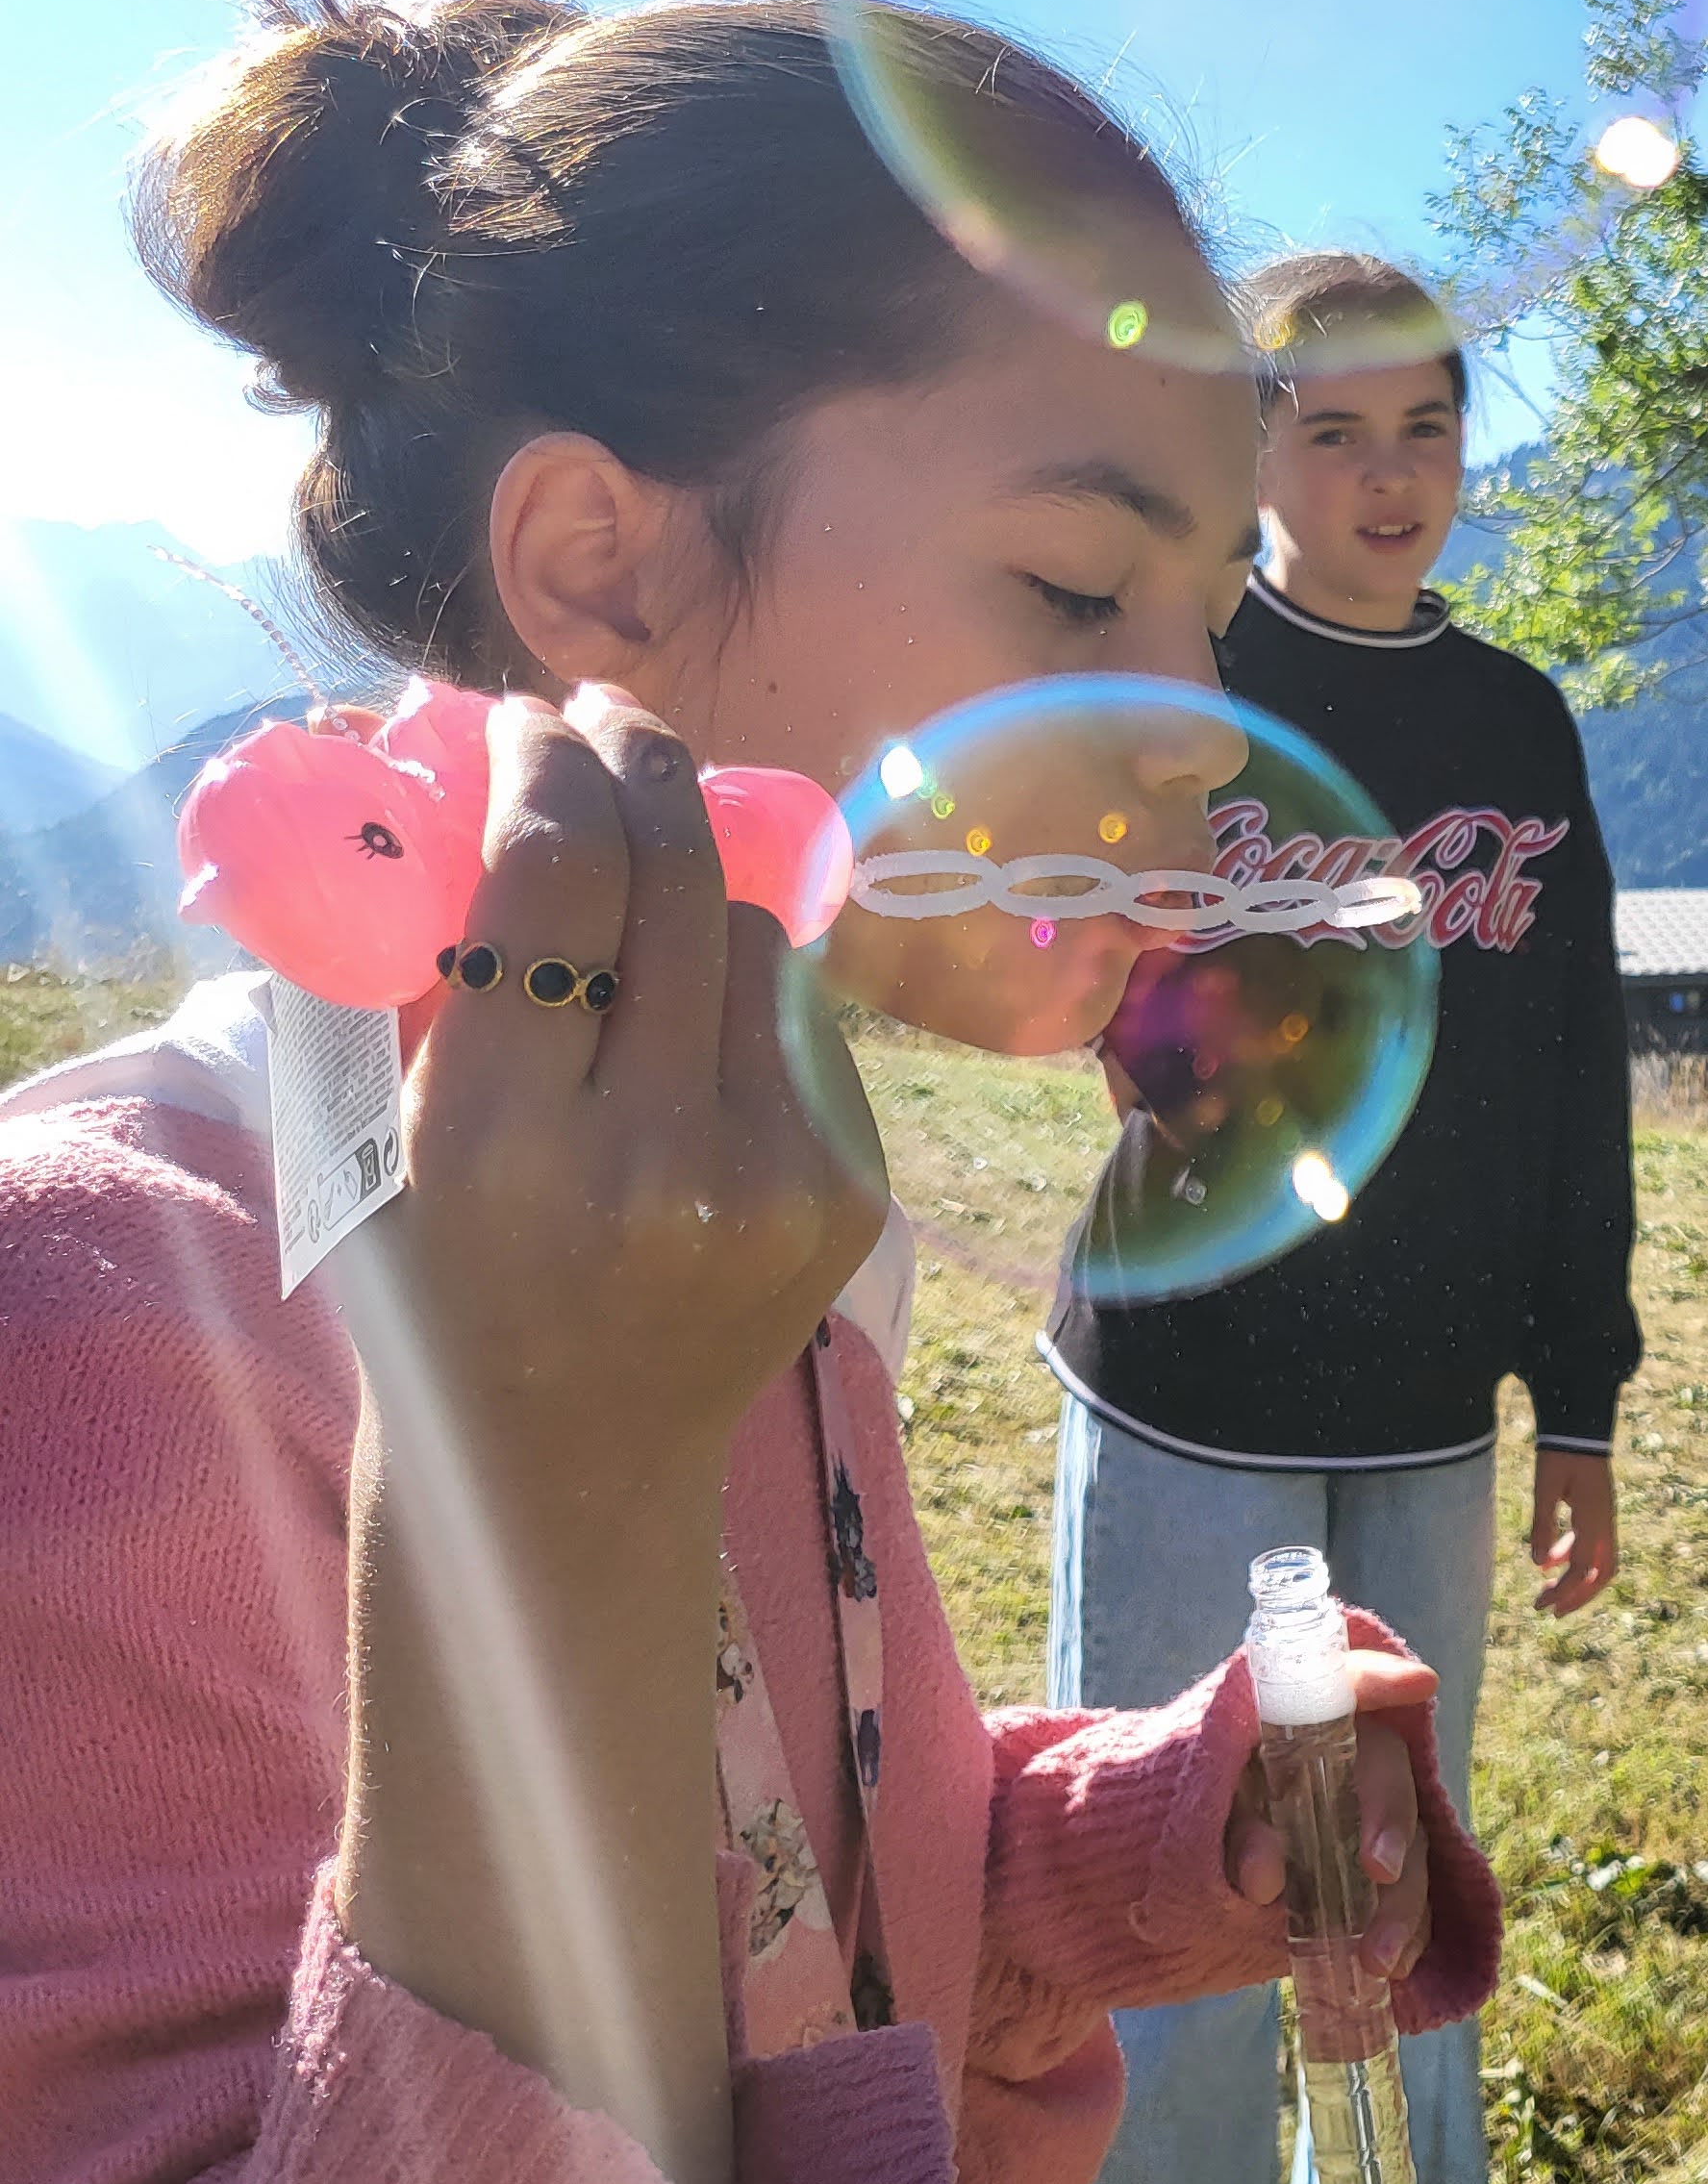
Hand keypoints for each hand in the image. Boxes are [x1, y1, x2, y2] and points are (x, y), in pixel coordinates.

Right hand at [369, 688, 889, 1519]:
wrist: (562, 1467)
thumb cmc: (439, 1283)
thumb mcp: (381, 1134)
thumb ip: (422, 966)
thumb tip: (454, 770)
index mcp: (502, 1138)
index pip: (554, 876)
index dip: (547, 763)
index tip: (528, 717)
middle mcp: (656, 1154)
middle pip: (675, 877)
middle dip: (638, 765)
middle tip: (607, 716)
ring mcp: (774, 1177)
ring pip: (753, 938)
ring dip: (693, 891)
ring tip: (635, 896)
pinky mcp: (851, 1195)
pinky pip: (803, 1024)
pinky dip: (746, 996)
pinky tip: (692, 1022)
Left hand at [1223, 1646, 1440, 1979]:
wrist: (1173, 1874)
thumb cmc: (1192, 1819)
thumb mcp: (1202, 1816)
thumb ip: (1236, 1832)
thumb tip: (1268, 1879)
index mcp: (1304, 1732)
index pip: (1348, 1689)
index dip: (1381, 1679)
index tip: (1419, 1684)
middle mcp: (1347, 1773)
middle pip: (1391, 1780)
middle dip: (1393, 1824)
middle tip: (1380, 1870)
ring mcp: (1365, 1829)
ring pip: (1411, 1852)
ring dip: (1402, 1906)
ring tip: (1377, 1960)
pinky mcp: (1371, 1882)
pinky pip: (1408, 1903)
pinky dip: (1406, 1936)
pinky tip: (1396, 1969)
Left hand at [1531, 1449, 1618, 1615]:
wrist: (1579, 1427)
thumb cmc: (1560, 1454)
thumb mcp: (1545, 1488)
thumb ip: (1542, 1525)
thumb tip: (1538, 1564)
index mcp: (1594, 1520)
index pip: (1585, 1570)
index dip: (1565, 1592)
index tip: (1541, 1606)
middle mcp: (1605, 1523)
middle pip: (1602, 1574)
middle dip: (1578, 1596)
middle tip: (1551, 1611)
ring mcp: (1604, 1517)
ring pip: (1599, 1562)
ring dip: (1576, 1581)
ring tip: (1547, 1592)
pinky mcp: (1598, 1512)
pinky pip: (1591, 1545)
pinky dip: (1572, 1558)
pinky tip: (1549, 1561)